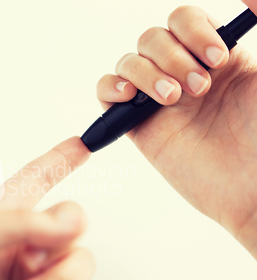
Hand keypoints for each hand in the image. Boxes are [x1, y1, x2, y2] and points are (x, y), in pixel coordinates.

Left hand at [0, 137, 96, 279]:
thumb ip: (17, 221)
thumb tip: (64, 222)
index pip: (33, 181)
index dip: (58, 160)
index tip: (81, 145)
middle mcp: (16, 250)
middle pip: (69, 222)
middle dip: (65, 232)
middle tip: (47, 244)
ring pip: (81, 261)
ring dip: (62, 276)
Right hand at [96, 5, 256, 257]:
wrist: (253, 190)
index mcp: (214, 56)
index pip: (183, 19)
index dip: (193, 30)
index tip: (217, 59)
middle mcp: (182, 73)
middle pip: (152, 37)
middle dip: (173, 57)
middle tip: (200, 88)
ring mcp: (156, 99)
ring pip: (128, 61)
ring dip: (147, 73)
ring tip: (174, 100)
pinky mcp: (136, 125)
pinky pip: (106, 93)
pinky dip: (110, 87)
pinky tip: (130, 96)